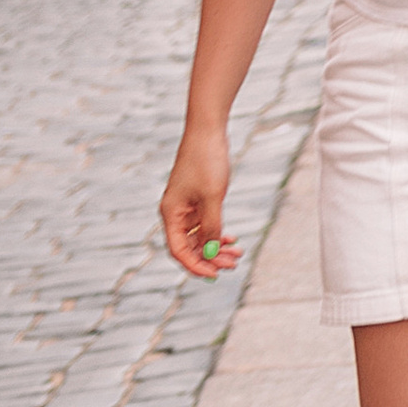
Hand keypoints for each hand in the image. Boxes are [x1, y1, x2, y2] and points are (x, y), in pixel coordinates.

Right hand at [160, 120, 234, 280]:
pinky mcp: (197, 200)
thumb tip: (212, 253)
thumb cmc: (206, 161)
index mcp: (171, 214)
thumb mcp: (212, 197)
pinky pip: (205, 225)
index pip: (178, 251)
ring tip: (237, 253)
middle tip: (232, 264)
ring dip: (216, 247)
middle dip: (210, 258)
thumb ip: (211, 226)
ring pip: (199, 237)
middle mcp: (175, 213)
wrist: (208, 132)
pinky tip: (231, 239)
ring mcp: (186, 207)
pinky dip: (217, 233)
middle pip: (189, 247)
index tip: (214, 275)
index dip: (195, 265)